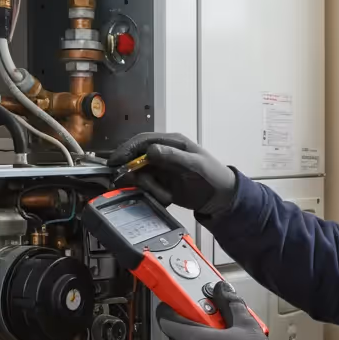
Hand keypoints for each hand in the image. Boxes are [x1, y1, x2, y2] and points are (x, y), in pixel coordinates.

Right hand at [107, 133, 237, 215]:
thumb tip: (150, 150)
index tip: (117, 161)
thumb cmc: (213, 176)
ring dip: (148, 187)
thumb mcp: (195, 164)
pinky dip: (152, 194)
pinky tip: (166, 198)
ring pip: (140, 175)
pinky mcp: (161, 184)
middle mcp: (163, 154)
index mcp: (172, 142)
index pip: (144, 140)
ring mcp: (161, 169)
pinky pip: (147, 187)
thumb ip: (173, 157)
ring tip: (165, 196)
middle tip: (132, 184)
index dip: (128, 149)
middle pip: (137, 158)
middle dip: (133, 171)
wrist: (222, 198)